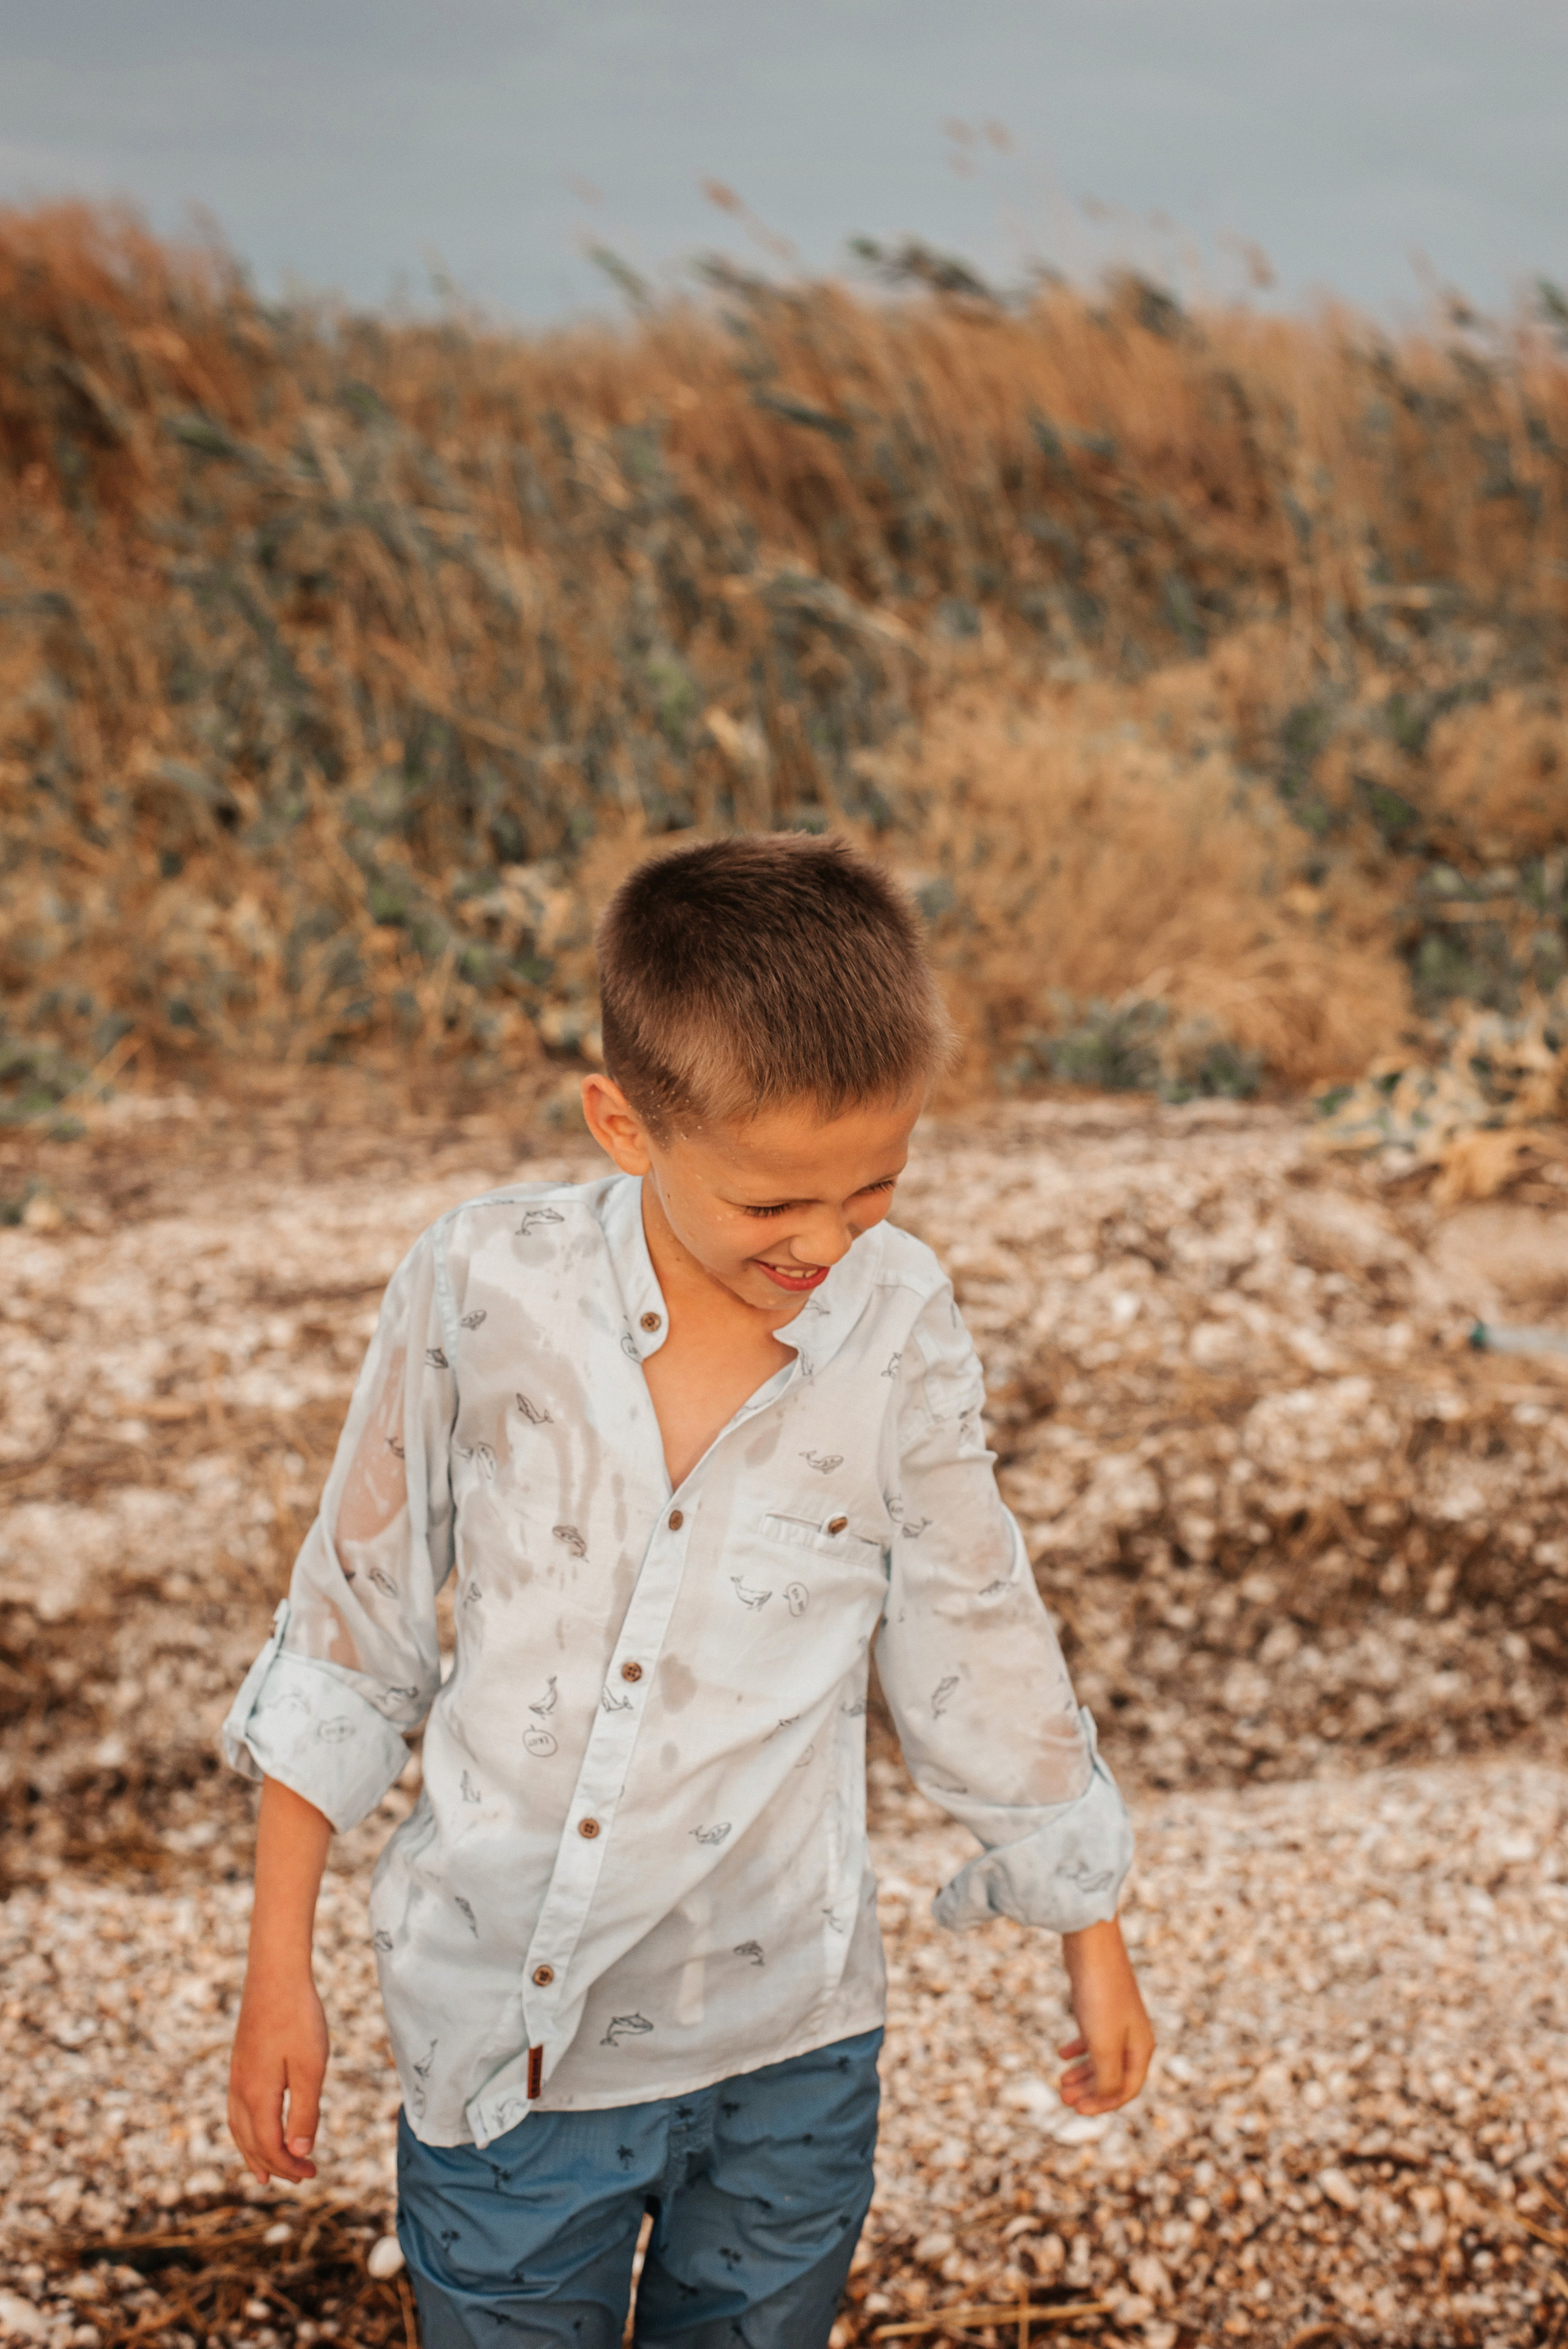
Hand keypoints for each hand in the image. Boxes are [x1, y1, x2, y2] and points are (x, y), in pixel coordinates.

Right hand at [228, 1965, 329, 2183]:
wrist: (275, 1975)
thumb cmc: (298, 2019)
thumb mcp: (310, 2068)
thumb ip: (304, 2113)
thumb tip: (299, 2153)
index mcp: (258, 2096)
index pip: (270, 2147)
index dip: (290, 2166)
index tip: (312, 2173)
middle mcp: (241, 2090)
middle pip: (252, 2143)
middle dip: (274, 2165)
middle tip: (299, 2178)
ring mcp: (237, 2076)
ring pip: (239, 2128)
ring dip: (253, 2153)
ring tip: (264, 2172)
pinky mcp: (240, 2063)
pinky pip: (236, 2110)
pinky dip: (245, 2130)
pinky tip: (255, 2127)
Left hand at [1057, 1916, 1153, 2114]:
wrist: (1092, 1945)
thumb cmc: (1100, 1996)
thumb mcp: (1103, 2045)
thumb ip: (1107, 2077)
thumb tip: (1105, 2097)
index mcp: (1141, 2048)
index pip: (1127, 2090)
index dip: (1103, 2104)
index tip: (1077, 2110)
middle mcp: (1133, 2035)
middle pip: (1114, 2076)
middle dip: (1090, 2091)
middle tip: (1062, 2097)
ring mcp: (1117, 2019)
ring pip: (1102, 2057)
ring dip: (1083, 2073)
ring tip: (1061, 2082)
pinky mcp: (1101, 2004)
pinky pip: (1093, 2036)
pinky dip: (1079, 2049)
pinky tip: (1062, 2054)